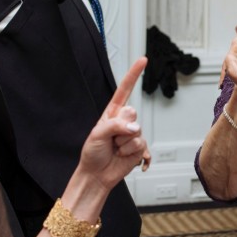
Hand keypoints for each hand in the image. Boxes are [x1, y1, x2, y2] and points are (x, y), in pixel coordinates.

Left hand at [79, 57, 150, 188]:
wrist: (97, 175)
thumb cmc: (93, 153)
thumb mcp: (97, 134)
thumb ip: (115, 126)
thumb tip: (134, 128)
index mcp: (112, 113)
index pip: (124, 90)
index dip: (134, 74)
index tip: (143, 60)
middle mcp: (124, 121)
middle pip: (132, 112)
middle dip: (120, 127)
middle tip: (111, 140)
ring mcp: (133, 134)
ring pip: (137, 132)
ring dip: (124, 144)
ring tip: (115, 150)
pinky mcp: (139, 148)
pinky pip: (142, 145)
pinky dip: (131, 153)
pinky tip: (124, 157)